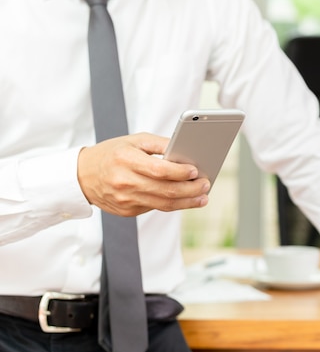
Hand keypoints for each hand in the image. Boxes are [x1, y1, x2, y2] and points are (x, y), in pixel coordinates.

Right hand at [78, 132, 209, 215]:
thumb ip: (159, 144)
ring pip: (163, 205)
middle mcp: (124, 182)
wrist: (81, 176)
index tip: (195, 170)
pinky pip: (155, 208)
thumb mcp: (133, 140)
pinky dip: (172, 204)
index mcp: (125, 160)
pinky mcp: (127, 211)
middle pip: (165, 191)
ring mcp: (125, 200)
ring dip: (187, 202)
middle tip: (206, 185)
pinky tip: (185, 200)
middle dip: (190, 189)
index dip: (179, 172)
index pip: (159, 170)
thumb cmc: (112, 154)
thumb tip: (185, 149)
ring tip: (202, 197)